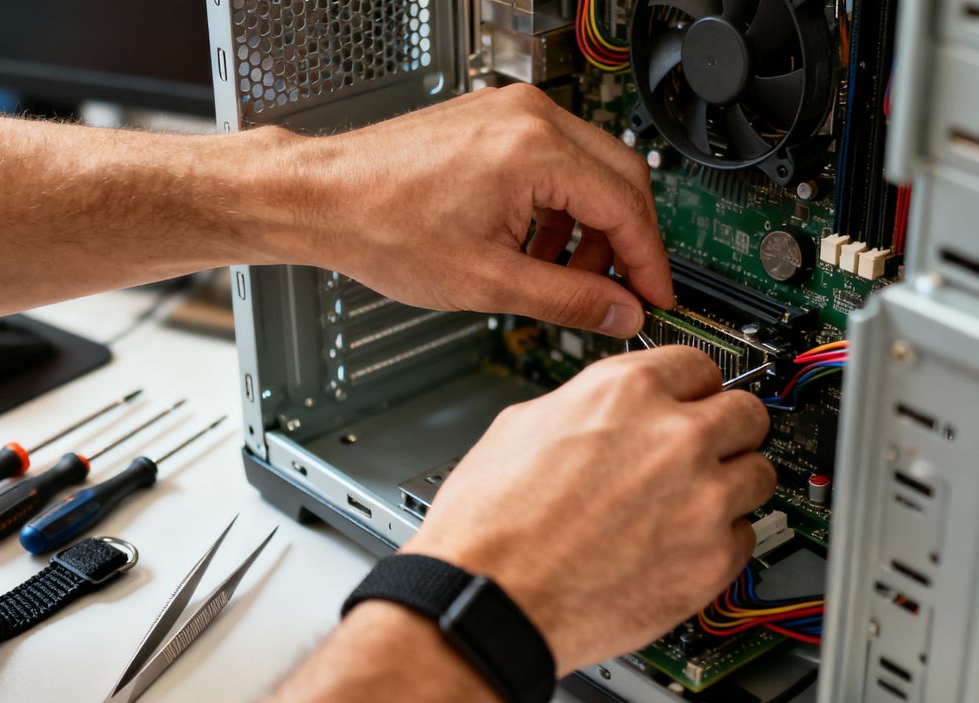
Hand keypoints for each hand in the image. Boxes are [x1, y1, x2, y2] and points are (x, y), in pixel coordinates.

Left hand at [244, 84, 672, 337]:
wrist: (322, 197)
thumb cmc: (381, 227)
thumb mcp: (487, 281)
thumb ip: (568, 299)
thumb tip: (620, 313)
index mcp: (535, 151)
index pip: (627, 207)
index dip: (648, 262)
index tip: (656, 297)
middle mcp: (530, 118)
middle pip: (621, 178)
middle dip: (626, 242)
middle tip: (623, 292)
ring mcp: (511, 112)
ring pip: (590, 169)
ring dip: (592, 226)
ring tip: (566, 276)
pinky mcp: (494, 120)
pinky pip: (555, 160)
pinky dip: (560, 205)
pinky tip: (537, 246)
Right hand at [401, 347, 775, 674]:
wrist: (489, 600)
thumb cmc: (490, 524)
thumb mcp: (524, 424)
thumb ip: (588, 407)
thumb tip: (608, 412)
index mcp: (626, 393)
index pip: (700, 365)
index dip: (693, 387)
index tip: (696, 400)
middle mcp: (675, 438)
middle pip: (748, 413)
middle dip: (728, 430)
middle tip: (708, 449)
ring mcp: (702, 500)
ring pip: (760, 474)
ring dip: (733, 485)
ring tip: (695, 504)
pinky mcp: (711, 561)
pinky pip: (744, 538)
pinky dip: (719, 542)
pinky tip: (681, 548)